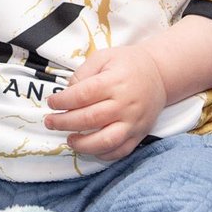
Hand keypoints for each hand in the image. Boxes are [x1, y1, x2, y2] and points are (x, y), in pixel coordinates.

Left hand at [44, 45, 166, 161]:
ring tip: (69, 139)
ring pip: (106, 141)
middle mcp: (125, 104)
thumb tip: (66, 93)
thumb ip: (83, 73)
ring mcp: (133, 122)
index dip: (63, 101)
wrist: (160, 74)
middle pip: (90, 119)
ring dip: (83, 144)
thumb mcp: (105, 57)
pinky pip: (120, 151)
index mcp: (115, 82)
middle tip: (50, 122)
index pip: (83, 95)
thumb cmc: (128, 64)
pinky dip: (103, 154)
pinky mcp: (139, 134)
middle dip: (64, 123)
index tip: (51, 103)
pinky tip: (90, 148)